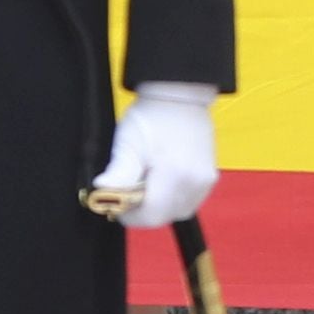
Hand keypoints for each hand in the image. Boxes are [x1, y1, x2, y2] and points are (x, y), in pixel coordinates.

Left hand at [89, 87, 220, 229]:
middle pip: (165, 216)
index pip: (152, 215)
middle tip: (129, 194)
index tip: (117, 206)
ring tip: (146, 185)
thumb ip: (119, 173)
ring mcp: (206, 181)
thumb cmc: (151, 117)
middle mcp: (195, 182)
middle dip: (144, 211)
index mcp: (175, 174)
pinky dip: (173, 200)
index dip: (131, 216)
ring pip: (178, 212)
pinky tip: (162, 183)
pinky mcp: (210, 178)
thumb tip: (102, 192)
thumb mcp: (128, 144)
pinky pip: (189, 202)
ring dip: (159, 207)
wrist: (180, 96)